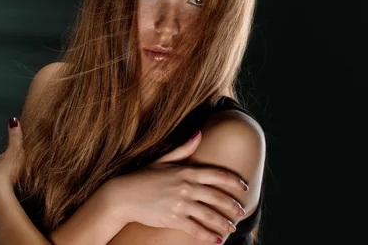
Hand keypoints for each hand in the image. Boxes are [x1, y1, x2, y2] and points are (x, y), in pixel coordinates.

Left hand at [0, 117, 23, 215]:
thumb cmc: (8, 171)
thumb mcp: (15, 151)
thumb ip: (15, 137)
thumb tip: (13, 120)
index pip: (3, 156)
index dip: (10, 155)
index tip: (16, 156)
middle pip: (1, 169)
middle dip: (8, 170)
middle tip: (18, 171)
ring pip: (1, 183)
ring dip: (7, 183)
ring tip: (17, 185)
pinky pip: (2, 195)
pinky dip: (8, 194)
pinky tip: (14, 197)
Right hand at [106, 130, 248, 242]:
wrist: (123, 195)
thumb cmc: (142, 177)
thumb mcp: (163, 160)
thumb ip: (183, 149)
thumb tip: (199, 133)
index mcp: (186, 171)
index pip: (217, 175)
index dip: (234, 182)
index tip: (244, 188)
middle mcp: (186, 187)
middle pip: (217, 197)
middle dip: (232, 206)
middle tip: (241, 211)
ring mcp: (180, 203)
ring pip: (209, 215)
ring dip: (223, 223)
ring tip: (231, 228)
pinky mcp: (173, 219)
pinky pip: (195, 229)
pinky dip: (208, 235)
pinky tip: (216, 240)